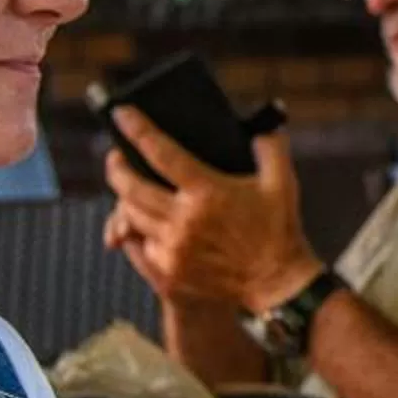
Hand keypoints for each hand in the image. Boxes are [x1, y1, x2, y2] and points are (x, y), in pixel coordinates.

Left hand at [102, 118, 320, 314]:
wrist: (276, 283)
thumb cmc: (279, 229)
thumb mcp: (282, 182)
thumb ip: (271, 147)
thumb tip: (265, 125)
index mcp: (208, 192)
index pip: (161, 153)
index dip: (137, 130)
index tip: (120, 114)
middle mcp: (184, 221)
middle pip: (130, 187)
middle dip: (116, 168)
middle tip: (116, 157)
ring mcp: (173, 250)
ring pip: (130, 217)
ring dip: (125, 200)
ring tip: (129, 191)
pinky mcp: (169, 274)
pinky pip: (138, 248)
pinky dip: (136, 233)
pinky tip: (142, 225)